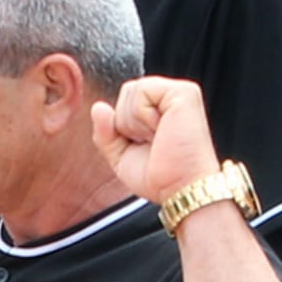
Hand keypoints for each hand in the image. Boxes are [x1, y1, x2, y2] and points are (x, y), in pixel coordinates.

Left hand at [92, 75, 224, 206]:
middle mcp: (171, 97)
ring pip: (131, 91)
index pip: (125, 99)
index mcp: (160, 108)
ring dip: (136, 123)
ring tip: (159, 138)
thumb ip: (105, 133)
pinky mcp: (183, 92)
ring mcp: (179, 92)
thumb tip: (98, 107)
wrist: (180, 190)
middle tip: (153, 143)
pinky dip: (143, 116)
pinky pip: (141, 91)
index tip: (147, 146)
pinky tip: (161, 130)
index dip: (123, 126)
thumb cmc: (161, 178)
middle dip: (128, 124)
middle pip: (126, 92)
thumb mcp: (121, 156)